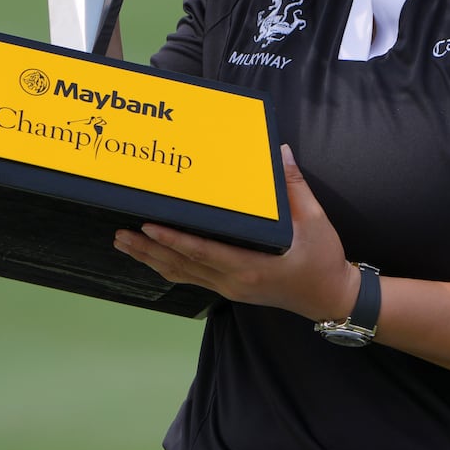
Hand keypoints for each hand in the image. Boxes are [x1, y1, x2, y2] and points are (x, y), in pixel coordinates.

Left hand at [113, 144, 359, 322]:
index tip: (148, 227)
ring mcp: (229, 288)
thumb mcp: (314, 221)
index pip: (202, 251)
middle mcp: (233, 281)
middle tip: (120, 234)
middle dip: (148, 250)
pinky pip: (192, 277)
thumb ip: (294, 186)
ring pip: (181, 274)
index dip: (173, 240)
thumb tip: (280, 152)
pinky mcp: (229, 289)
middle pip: (182, 265)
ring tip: (125, 244)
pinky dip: (168, 266)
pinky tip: (152, 257)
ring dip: (151, 260)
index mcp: (250, 266)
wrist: (330, 297)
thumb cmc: (322, 259)